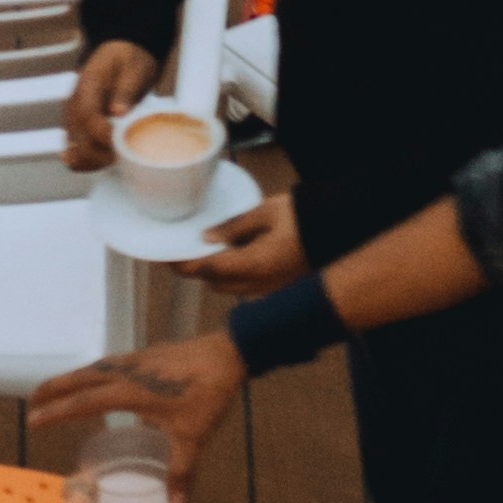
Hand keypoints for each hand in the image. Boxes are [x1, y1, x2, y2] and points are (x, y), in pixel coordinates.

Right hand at [31, 330, 247, 479]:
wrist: (227, 354)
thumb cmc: (208, 393)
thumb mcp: (193, 437)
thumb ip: (181, 471)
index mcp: (131, 390)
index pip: (85, 401)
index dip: (58, 411)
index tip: (34, 419)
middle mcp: (127, 372)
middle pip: (82, 378)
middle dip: (55, 388)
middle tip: (31, 400)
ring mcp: (136, 361)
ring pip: (95, 368)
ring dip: (73, 378)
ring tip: (56, 389)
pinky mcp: (147, 356)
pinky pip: (110, 364)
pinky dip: (93, 372)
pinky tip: (98, 380)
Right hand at [65, 38, 159, 168]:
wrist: (121, 52)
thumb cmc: (128, 61)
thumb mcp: (133, 68)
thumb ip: (126, 90)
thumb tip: (118, 112)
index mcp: (87, 86)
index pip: (89, 118)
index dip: (104, 136)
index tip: (123, 146)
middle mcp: (75, 104)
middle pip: (80, 140)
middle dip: (103, 154)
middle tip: (127, 156)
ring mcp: (73, 117)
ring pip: (76, 150)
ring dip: (96, 161)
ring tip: (119, 160)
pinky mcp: (77, 127)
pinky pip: (76, 150)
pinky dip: (88, 161)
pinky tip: (100, 163)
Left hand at [175, 187, 304, 295]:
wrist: (335, 229)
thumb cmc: (301, 217)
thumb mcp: (264, 212)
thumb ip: (233, 226)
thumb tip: (207, 237)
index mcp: (254, 265)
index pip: (209, 270)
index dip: (185, 265)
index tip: (168, 257)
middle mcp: (260, 285)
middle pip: (216, 284)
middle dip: (198, 270)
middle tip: (186, 249)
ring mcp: (270, 291)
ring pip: (230, 289)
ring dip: (216, 274)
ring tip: (210, 250)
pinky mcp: (277, 289)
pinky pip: (246, 288)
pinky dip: (234, 276)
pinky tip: (236, 255)